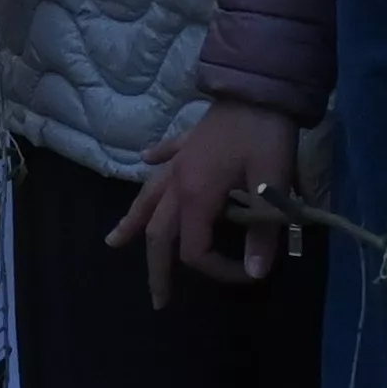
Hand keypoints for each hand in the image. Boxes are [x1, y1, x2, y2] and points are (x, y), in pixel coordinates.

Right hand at [113, 100, 301, 306]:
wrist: (260, 88)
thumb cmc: (264, 137)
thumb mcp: (271, 186)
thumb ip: (263, 232)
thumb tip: (256, 272)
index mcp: (195, 195)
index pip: (195, 248)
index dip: (219, 270)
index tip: (249, 274)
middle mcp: (178, 181)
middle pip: (158, 231)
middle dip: (156, 268)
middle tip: (158, 299)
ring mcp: (179, 160)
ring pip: (148, 196)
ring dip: (133, 221)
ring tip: (114, 241)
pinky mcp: (188, 141)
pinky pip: (164, 156)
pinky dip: (153, 163)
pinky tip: (145, 163)